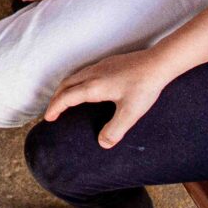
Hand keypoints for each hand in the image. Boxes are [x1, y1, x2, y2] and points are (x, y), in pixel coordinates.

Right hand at [44, 46, 171, 147]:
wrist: (158, 63)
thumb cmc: (144, 87)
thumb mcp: (130, 113)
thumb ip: (115, 130)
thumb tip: (102, 144)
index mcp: (94, 87)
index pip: (66, 97)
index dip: (55, 108)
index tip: (48, 118)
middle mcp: (93, 74)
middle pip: (65, 85)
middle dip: (56, 98)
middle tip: (53, 111)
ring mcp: (100, 66)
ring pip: (74, 76)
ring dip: (65, 89)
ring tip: (65, 100)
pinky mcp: (109, 63)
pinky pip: (83, 72)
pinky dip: (75, 82)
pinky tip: (86, 88)